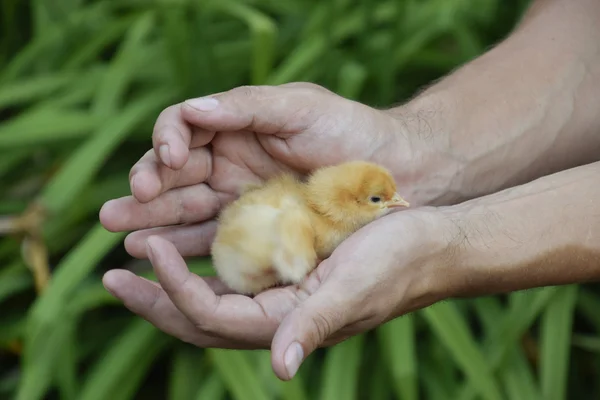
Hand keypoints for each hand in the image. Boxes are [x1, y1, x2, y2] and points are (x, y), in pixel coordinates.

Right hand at [99, 82, 411, 258]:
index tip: (168, 159)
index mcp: (234, 126)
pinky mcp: (253, 231)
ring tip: (121, 238)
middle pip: (172, 176)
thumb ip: (245, 106)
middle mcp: (228, 162)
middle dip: (142, 193)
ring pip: (183, 211)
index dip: (166, 144)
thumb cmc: (349, 131)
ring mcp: (237, 199)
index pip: (183, 131)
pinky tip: (157, 255)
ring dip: (151, 225)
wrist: (394, 173)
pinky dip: (184, 247)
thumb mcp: (299, 107)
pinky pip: (210, 239)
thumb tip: (190, 111)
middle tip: (114, 213)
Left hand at [102, 207, 450, 379]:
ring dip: (168, 283)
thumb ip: (314, 324)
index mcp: (287, 323)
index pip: (213, 316)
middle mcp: (277, 317)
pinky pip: (232, 276)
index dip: (174, 287)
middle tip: (111, 277)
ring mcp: (280, 298)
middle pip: (199, 318)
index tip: (147, 250)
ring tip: (135, 261)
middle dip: (153, 300)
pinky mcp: (288, 275)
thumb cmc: (398, 260)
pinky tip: (186, 246)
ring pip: (209, 298)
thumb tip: (282, 370)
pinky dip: (200, 265)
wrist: (428, 242)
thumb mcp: (354, 287)